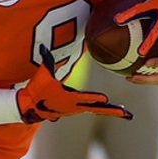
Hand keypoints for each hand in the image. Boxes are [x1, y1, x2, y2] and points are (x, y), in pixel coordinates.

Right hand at [16, 45, 132, 123]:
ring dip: (111, 111)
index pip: (83, 97)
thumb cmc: (38, 89)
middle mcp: (75, 106)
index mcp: (68, 97)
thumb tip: (43, 46)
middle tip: (126, 112)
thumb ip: (46, 60)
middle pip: (96, 108)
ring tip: (127, 112)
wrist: (31, 106)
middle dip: (111, 110)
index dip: (94, 98)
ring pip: (97, 110)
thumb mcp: (43, 74)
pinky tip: (116, 110)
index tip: (105, 98)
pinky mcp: (77, 109)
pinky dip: (105, 110)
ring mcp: (77, 109)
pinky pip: (94, 110)